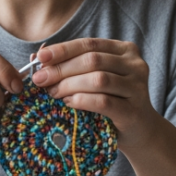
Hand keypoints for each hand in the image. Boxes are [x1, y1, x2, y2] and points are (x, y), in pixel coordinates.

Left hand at [31, 38, 160, 145]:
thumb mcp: (93, 79)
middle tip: (41, 80)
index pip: (89, 44)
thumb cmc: (111, 101)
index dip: (63, 49)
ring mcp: (138, 87)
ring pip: (98, 79)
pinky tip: (69, 103)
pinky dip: (82, 100)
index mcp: (125, 50)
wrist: (139, 131)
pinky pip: (103, 101)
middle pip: (92, 60)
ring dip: (70, 85)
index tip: (41, 57)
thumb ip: (71, 65)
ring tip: (53, 93)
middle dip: (62, 69)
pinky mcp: (134, 110)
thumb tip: (36, 55)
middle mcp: (135, 65)